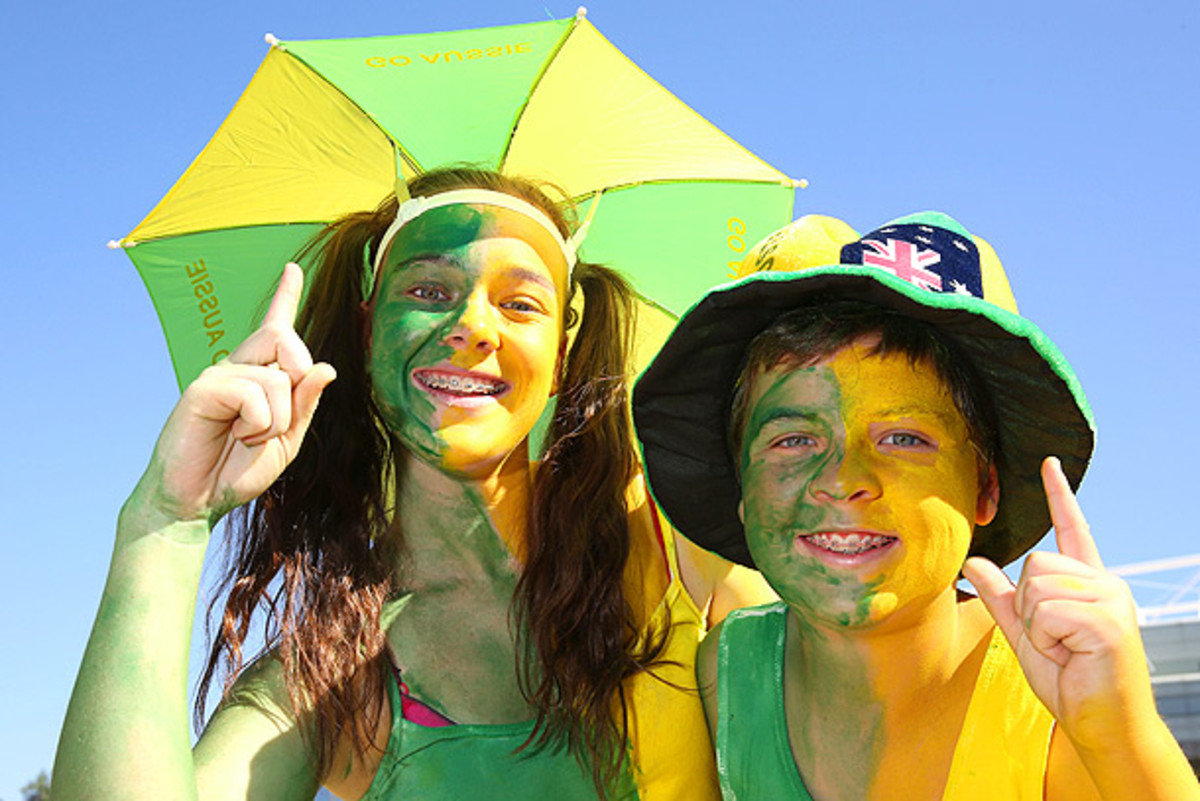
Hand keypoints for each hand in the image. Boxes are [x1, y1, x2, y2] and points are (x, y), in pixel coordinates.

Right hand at [133, 263, 336, 525]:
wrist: (198, 500)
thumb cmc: (237, 470)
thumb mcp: (287, 440)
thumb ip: (305, 405)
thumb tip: (325, 368)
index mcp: (259, 376)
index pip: (276, 329)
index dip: (286, 297)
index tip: (292, 268)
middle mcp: (239, 366)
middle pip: (288, 340)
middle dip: (298, 376)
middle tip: (273, 421)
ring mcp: (219, 373)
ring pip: (279, 379)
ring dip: (277, 422)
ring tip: (247, 438)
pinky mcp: (203, 387)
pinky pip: (256, 395)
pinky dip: (259, 425)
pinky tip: (235, 436)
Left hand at [962, 457, 1154, 750]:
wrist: (1102, 724)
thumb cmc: (1070, 682)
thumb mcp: (1024, 634)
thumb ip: (1001, 598)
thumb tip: (971, 561)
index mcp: (1087, 582)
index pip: (1072, 528)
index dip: (1059, 495)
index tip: (1049, 463)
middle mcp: (1104, 583)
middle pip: (1035, 561)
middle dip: (1027, 605)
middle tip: (1055, 641)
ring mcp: (1110, 599)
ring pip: (1036, 584)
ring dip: (1036, 625)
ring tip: (1064, 649)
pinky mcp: (1108, 620)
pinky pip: (1046, 611)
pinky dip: (1045, 638)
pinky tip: (1071, 656)